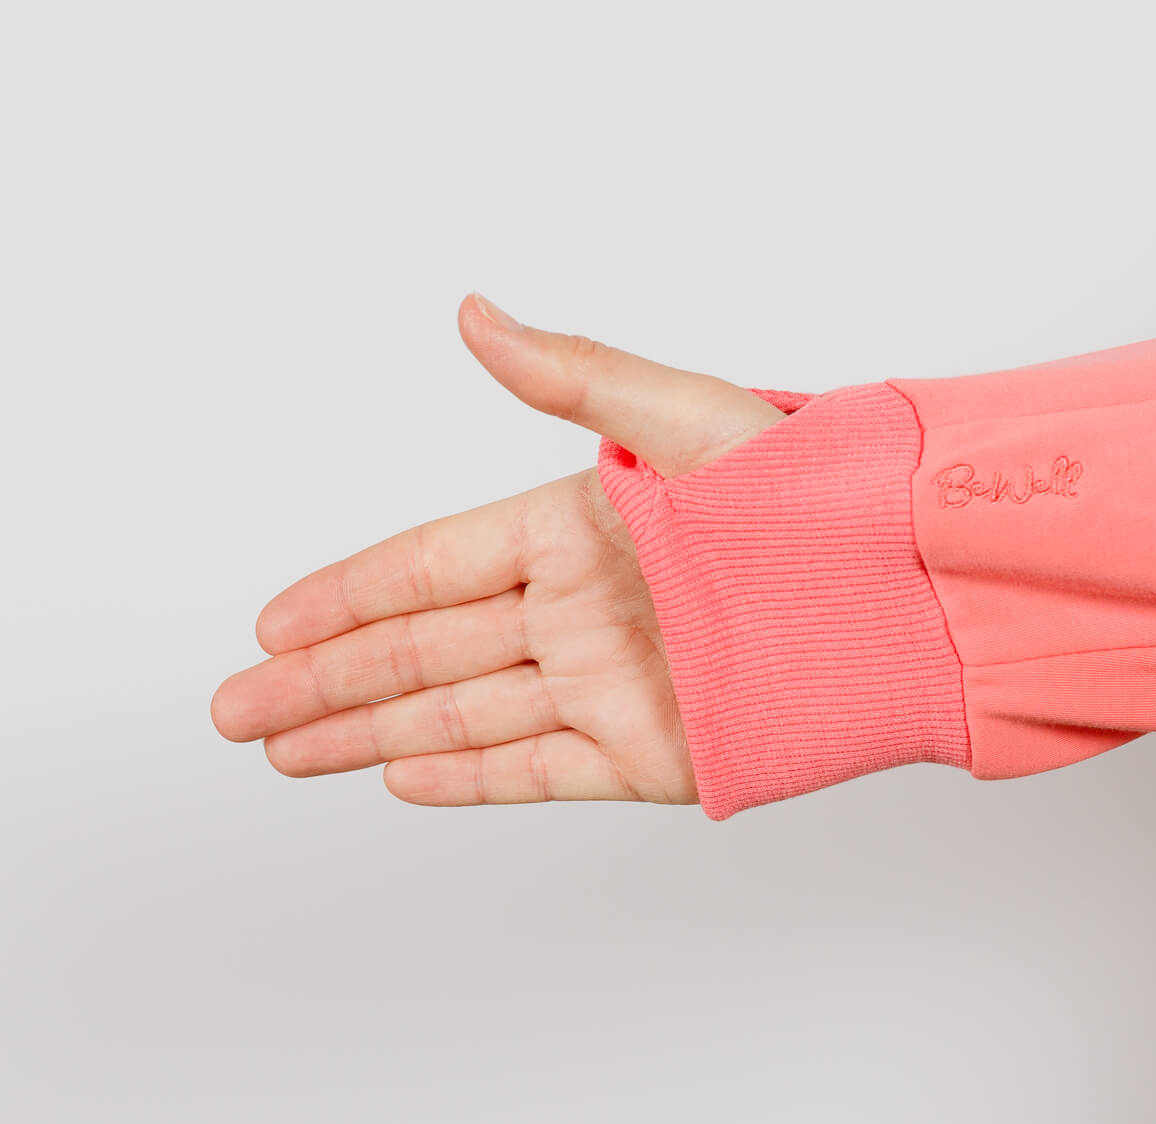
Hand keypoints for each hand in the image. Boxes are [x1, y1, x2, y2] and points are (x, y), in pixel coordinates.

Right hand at [210, 293, 785, 806]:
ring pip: (460, 716)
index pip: (430, 569)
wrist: (919, 594)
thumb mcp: (687, 418)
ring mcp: (608, 687)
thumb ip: (575, 378)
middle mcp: (578, 612)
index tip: (270, 623)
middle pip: (422, 652)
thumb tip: (474, 314)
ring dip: (366, 732)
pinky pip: (538, 769)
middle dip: (322, 682)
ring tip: (285, 749)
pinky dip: (466, 777)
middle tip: (236, 710)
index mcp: (575, 530)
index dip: (343, 596)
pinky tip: (397, 773)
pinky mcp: (651, 756)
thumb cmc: (818, 495)